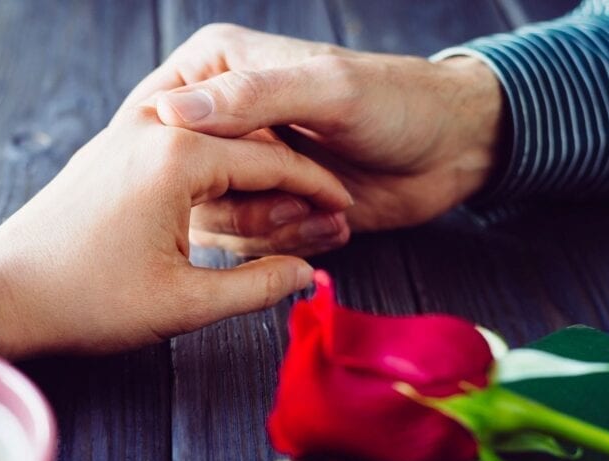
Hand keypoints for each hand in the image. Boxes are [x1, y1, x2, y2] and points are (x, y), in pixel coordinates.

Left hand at [0, 105, 351, 358]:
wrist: (1, 294)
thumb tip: (308, 275)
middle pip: (244, 146)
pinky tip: (228, 205)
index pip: (271, 162)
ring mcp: (123, 137)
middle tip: (323, 219)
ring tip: (282, 217)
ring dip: (249, 179)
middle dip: (289, 183)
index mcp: (176, 157)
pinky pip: (176, 152)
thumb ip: (258, 286)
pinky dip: (210, 176)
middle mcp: (150, 129)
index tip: (346, 209)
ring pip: (211, 147)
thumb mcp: (184, 303)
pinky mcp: (106, 154)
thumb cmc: (85, 301)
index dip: (318, 189)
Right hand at [123, 24, 504, 254]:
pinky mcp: (261, 208)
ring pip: (212, 222)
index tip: (245, 171)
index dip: (190, 158)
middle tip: (300, 198)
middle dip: (245, 202)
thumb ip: (252, 98)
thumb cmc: (397, 103)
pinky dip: (290, 244)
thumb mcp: (326, 90)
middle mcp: (215, 120)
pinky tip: (331, 224)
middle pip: (181, 184)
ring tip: (326, 210)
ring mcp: (237, 168)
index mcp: (214, 69)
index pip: (161, 120)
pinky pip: (246, 244)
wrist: (448, 150)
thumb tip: (170, 112)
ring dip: (273, 227)